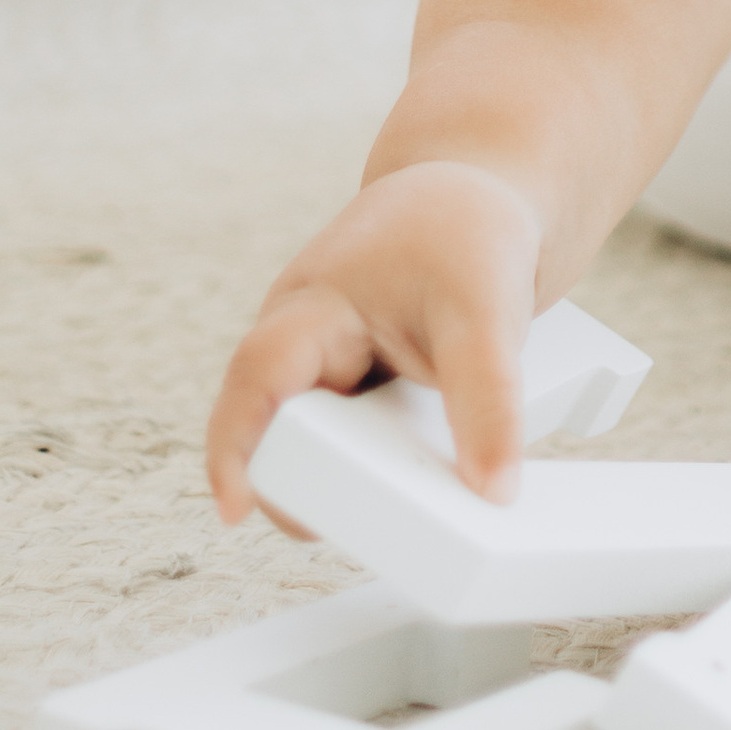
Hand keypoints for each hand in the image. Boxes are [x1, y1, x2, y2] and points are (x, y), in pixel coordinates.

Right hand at [205, 159, 543, 530]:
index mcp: (312, 305)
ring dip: (351, 481)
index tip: (238, 507)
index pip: (259, 376)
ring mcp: (329, 367)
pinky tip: (423, 492)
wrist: (480, 200)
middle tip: (353, 530)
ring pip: (320, 444)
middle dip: (304, 485)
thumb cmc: (465, 236)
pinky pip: (357, 442)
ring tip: (409, 513)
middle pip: (279, 430)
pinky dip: (382, 468)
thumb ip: (490, 401)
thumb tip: (493, 491)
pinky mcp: (361, 391)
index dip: (237, 445)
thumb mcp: (486, 312)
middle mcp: (304, 341)